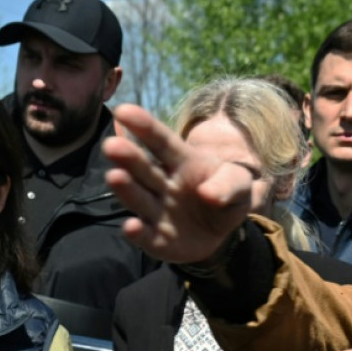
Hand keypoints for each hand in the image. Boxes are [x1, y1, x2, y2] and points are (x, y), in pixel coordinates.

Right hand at [104, 104, 252, 263]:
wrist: (223, 230)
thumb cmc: (228, 196)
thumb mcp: (240, 185)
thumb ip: (229, 184)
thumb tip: (208, 193)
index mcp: (182, 161)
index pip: (163, 141)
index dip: (144, 127)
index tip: (124, 111)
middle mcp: (163, 183)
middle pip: (144, 168)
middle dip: (128, 157)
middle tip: (111, 146)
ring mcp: (157, 211)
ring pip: (138, 198)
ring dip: (126, 189)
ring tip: (115, 176)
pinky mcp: (156, 240)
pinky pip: (145, 236)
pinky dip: (137, 233)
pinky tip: (131, 226)